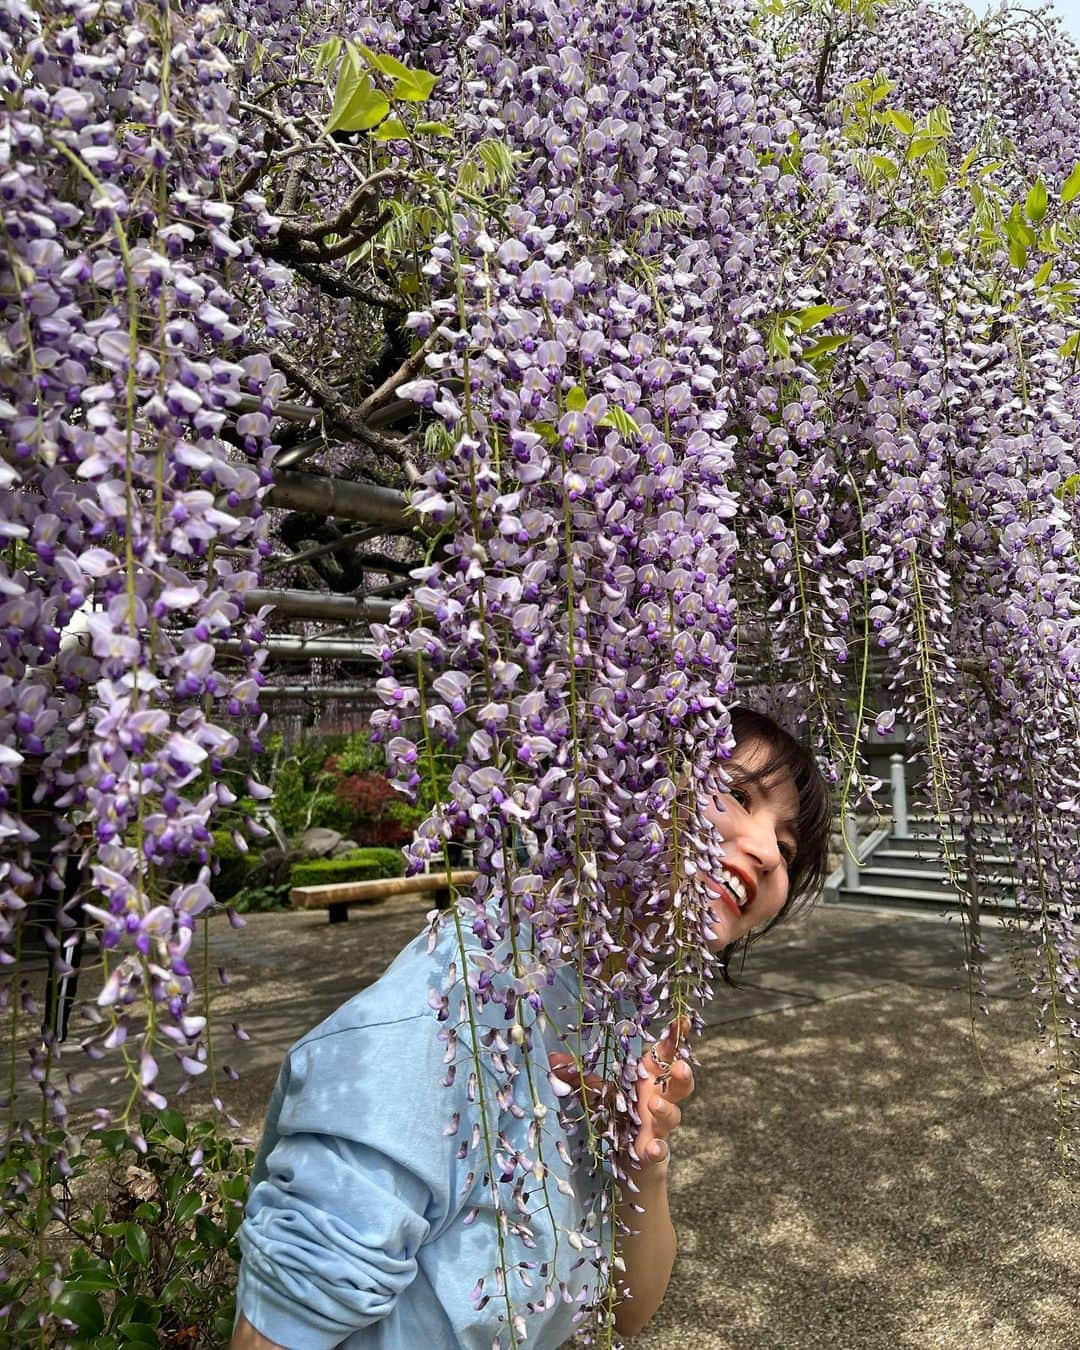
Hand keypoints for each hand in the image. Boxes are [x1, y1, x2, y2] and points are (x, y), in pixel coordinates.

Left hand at [547, 1016, 694, 1173]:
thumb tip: (553, 1058)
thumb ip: (578, 1075)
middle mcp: (658, 1097)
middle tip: (679, 1067)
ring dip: (666, 1109)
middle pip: (680, 1083)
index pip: (665, 1054)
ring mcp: (658, 1125)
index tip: (682, 1021)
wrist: (623, 1157)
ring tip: (654, 1104)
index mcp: (646, 1077)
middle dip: (682, 1075)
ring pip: (672, 1114)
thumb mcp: (596, 1091)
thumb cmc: (615, 1114)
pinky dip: (658, 1149)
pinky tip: (652, 1148)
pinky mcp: (653, 1149)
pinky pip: (660, 1149)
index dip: (675, 1038)